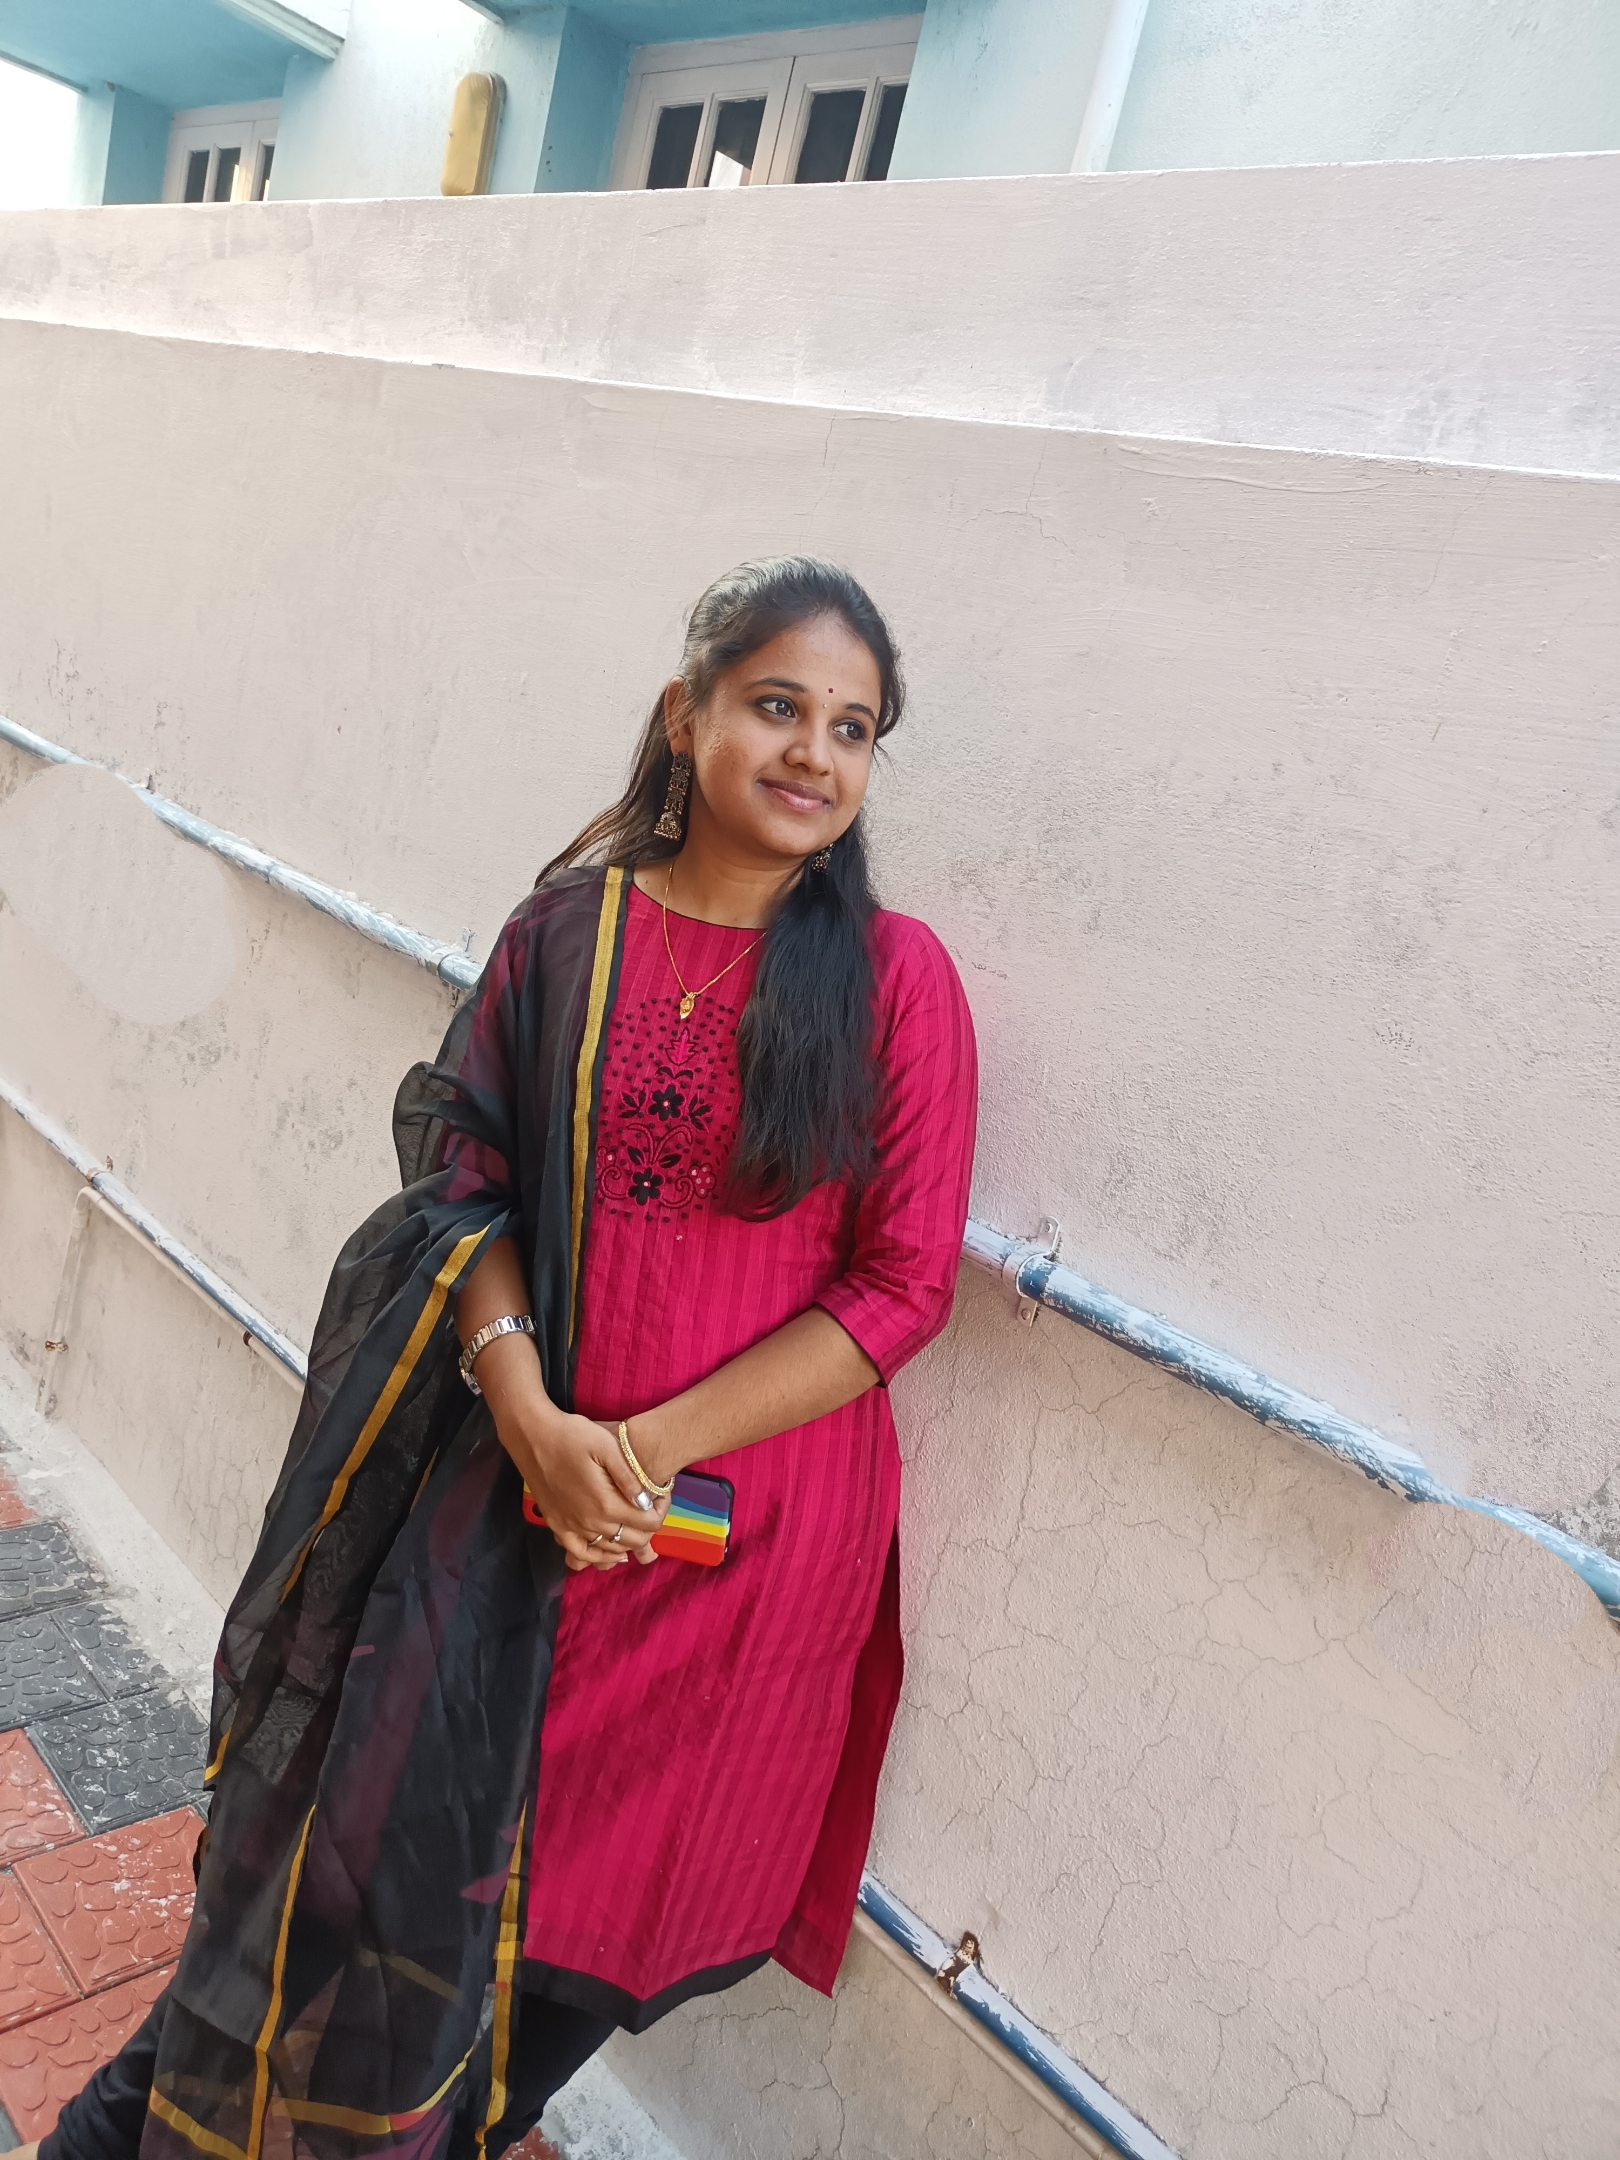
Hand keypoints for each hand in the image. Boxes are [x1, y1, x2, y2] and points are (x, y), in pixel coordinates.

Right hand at [499, 1397, 666, 1571]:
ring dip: (628, 1541)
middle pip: (633, 1540)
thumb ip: (629, 1477)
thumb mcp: (607, 1446)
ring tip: (636, 1524)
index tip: (662, 1495)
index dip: (661, 1510)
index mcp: (605, 1503)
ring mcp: (570, 1527)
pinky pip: (580, 1553)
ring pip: (610, 1550)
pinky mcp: (556, 1525)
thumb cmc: (572, 1435)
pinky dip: (598, 1557)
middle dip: (649, 1527)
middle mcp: (589, 1523)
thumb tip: (646, 1501)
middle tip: (651, 1506)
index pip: (648, 1523)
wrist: (532, 1436)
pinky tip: (609, 1551)